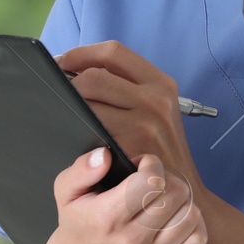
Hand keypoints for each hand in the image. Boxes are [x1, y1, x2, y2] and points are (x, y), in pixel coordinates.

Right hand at [39, 147, 206, 243]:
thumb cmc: (78, 225)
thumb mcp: (67, 192)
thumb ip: (82, 169)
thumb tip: (104, 156)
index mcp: (108, 218)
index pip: (151, 181)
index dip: (151, 164)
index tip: (142, 166)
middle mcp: (132, 240)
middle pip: (175, 194)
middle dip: (167, 178)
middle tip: (153, 180)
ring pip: (190, 213)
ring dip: (181, 199)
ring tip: (163, 197)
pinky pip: (198, 237)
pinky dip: (193, 222)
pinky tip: (176, 216)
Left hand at [57, 41, 200, 184]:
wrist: (182, 191)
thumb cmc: (162, 149)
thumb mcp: (160, 110)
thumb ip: (129, 88)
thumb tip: (78, 71)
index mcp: (161, 83)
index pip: (113, 52)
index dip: (81, 53)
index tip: (64, 63)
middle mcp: (155, 99)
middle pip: (94, 75)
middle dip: (70, 83)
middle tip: (60, 93)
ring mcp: (143, 123)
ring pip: (88, 102)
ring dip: (72, 107)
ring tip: (70, 114)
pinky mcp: (129, 146)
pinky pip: (90, 129)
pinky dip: (79, 129)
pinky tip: (80, 135)